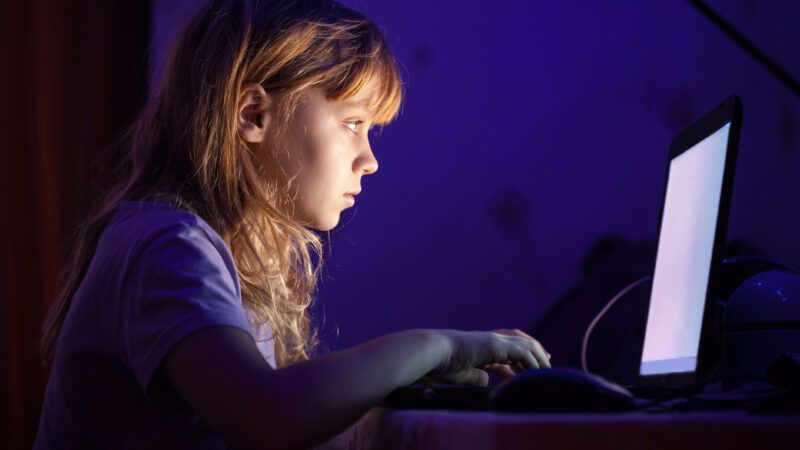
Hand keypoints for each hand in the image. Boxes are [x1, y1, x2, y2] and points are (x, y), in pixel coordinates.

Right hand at [427, 329, 550, 385]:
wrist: (432, 352)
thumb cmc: (440, 364)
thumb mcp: (462, 374)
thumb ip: (476, 376)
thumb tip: (487, 380)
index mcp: (482, 347)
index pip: (508, 350)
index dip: (522, 359)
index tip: (533, 368)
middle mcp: (490, 340)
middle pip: (521, 341)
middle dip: (536, 351)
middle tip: (548, 361)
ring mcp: (494, 340)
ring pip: (526, 344)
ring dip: (538, 358)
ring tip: (546, 372)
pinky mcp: (496, 345)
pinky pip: (522, 352)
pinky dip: (532, 363)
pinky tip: (536, 373)